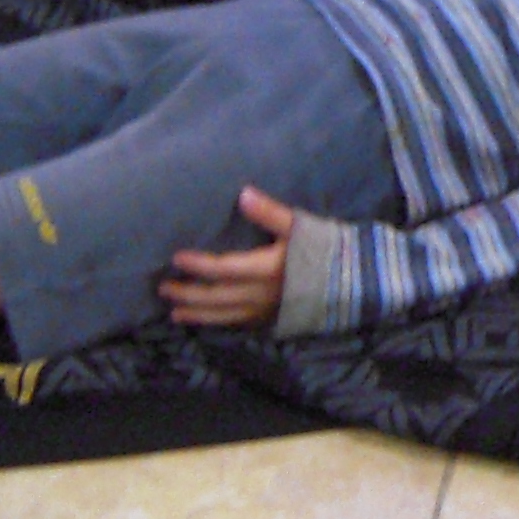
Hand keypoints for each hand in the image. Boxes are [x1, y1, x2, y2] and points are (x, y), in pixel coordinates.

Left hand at [160, 186, 311, 329]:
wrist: (355, 281)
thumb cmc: (326, 248)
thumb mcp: (299, 226)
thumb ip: (270, 212)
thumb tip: (243, 194)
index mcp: (266, 269)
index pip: (222, 269)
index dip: (198, 265)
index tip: (177, 258)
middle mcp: (261, 295)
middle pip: (216, 297)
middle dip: (188, 294)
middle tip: (163, 288)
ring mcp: (266, 311)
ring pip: (224, 316)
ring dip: (197, 314)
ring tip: (174, 313)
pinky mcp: (272, 320)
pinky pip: (238, 324)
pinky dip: (217, 323)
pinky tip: (205, 322)